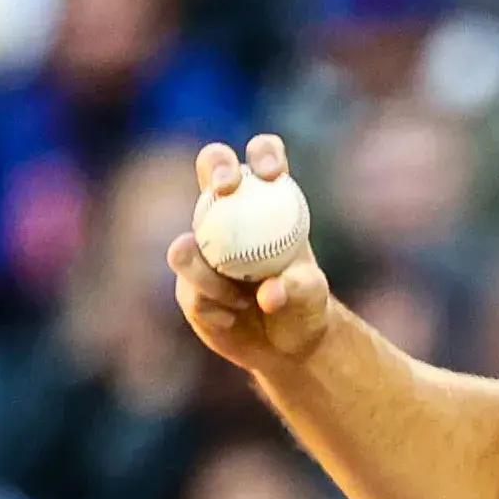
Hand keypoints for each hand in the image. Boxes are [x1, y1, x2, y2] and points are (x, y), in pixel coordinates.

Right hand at [169, 134, 334, 369]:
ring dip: (212, 277)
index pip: (264, 158)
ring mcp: (202, 244)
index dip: (264, 154)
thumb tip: (269, 291)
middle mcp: (230, 212)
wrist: (285, 344)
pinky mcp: (187, 281)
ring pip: (187, 245)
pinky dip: (213, 307)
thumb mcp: (312, 296)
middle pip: (213, 166)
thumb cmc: (305, 306)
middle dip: (218, 166)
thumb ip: (297, 287)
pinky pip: (190, 289)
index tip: (270, 174)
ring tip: (240, 302)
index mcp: (268, 202)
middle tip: (226, 189)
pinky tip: (229, 319)